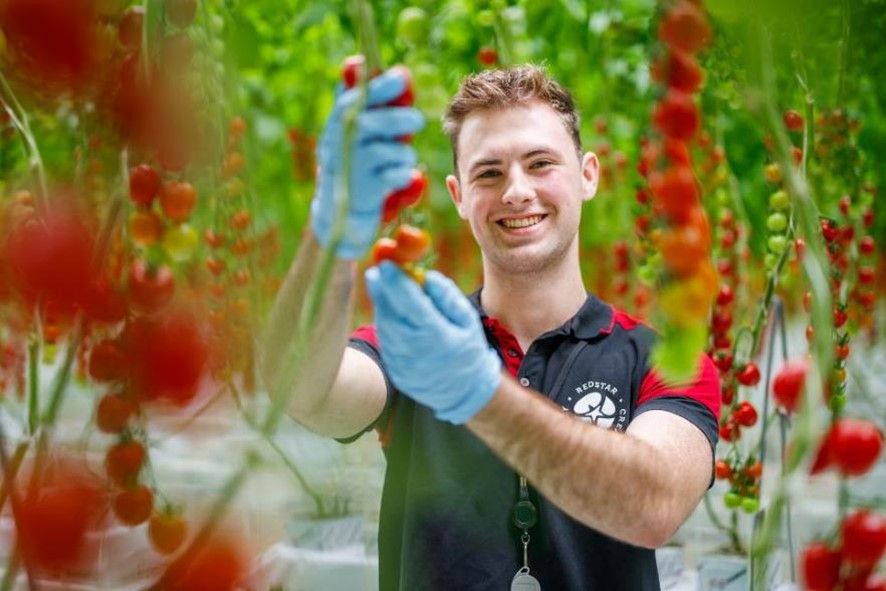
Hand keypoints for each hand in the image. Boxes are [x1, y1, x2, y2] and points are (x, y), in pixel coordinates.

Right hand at [311, 69, 424, 259]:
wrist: (338, 219)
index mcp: (334, 127)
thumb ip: (357, 105)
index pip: (354, 100)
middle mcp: (339, 146)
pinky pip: (395, 175)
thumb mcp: (346, 136)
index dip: (380, 86)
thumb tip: (358, 62)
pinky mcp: (365, 193)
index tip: (403, 76)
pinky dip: (404, 174)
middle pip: (371, 123)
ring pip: (388, 150)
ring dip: (403, 153)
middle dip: (399, 119)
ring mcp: (351, 170)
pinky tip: (402, 178)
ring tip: (401, 160)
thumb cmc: (350, 169)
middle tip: (417, 120)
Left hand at [364, 262, 501, 423]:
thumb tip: (425, 275)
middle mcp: (413, 349)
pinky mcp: (393, 368)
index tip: (387, 262)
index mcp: (435, 335)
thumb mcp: (467, 320)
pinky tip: (396, 314)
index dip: (395, 280)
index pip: (409, 302)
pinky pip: (386, 338)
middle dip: (382, 288)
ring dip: (383, 303)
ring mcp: (400, 361)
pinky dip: (387, 322)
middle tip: (379, 269)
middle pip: (388, 311)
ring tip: (390, 289)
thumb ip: (447, 295)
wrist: (465, 392)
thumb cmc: (468, 349)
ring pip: (384, 324)